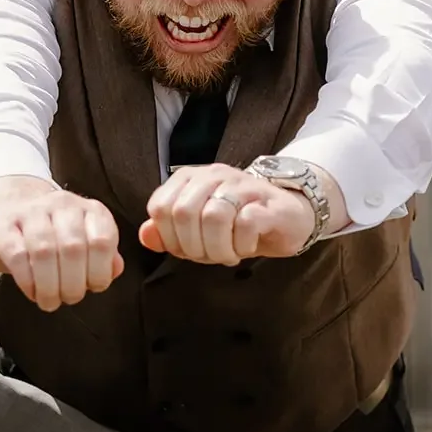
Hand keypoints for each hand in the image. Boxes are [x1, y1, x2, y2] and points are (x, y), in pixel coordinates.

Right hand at [0, 176, 121, 311]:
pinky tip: (32, 291)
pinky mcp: (2, 227)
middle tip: (68, 299)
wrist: (7, 207)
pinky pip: (18, 257)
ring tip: (49, 301)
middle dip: (73, 285)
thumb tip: (114, 270)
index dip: (99, 273)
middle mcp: (62, 205)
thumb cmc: (55, 235)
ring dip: (49, 287)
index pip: (103, 242)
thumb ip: (104, 255)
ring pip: (44, 252)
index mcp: (91, 210)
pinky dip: (28, 282)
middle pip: (73, 249)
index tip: (92, 287)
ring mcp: (30, 212)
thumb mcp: (86, 239)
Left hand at [139, 165, 314, 263]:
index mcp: (190, 179)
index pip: (160, 207)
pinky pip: (245, 223)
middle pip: (184, 213)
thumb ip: (168, 232)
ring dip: (218, 248)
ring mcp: (242, 185)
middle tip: (209, 256)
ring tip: (229, 254)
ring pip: (214, 217)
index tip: (186, 250)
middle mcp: (214, 175)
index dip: (168, 237)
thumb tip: (145, 236)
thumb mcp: (196, 232)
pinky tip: (246, 247)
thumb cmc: (236, 225)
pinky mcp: (267, 201)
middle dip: (192, 246)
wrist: (287, 217)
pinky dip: (241, 245)